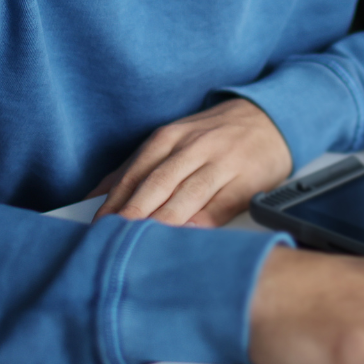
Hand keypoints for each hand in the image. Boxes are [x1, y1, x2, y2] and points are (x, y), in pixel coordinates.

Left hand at [89, 98, 291, 227]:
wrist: (268, 119)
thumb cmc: (212, 138)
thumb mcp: (173, 141)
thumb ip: (137, 167)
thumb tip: (95, 196)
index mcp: (169, 138)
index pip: (135, 173)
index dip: (114, 202)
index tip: (96, 228)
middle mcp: (193, 147)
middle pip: (158, 183)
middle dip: (134, 212)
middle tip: (113, 239)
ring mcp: (221, 163)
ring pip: (188, 194)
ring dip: (164, 220)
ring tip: (144, 245)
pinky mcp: (246, 180)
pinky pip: (221, 205)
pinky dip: (203, 222)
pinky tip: (187, 237)